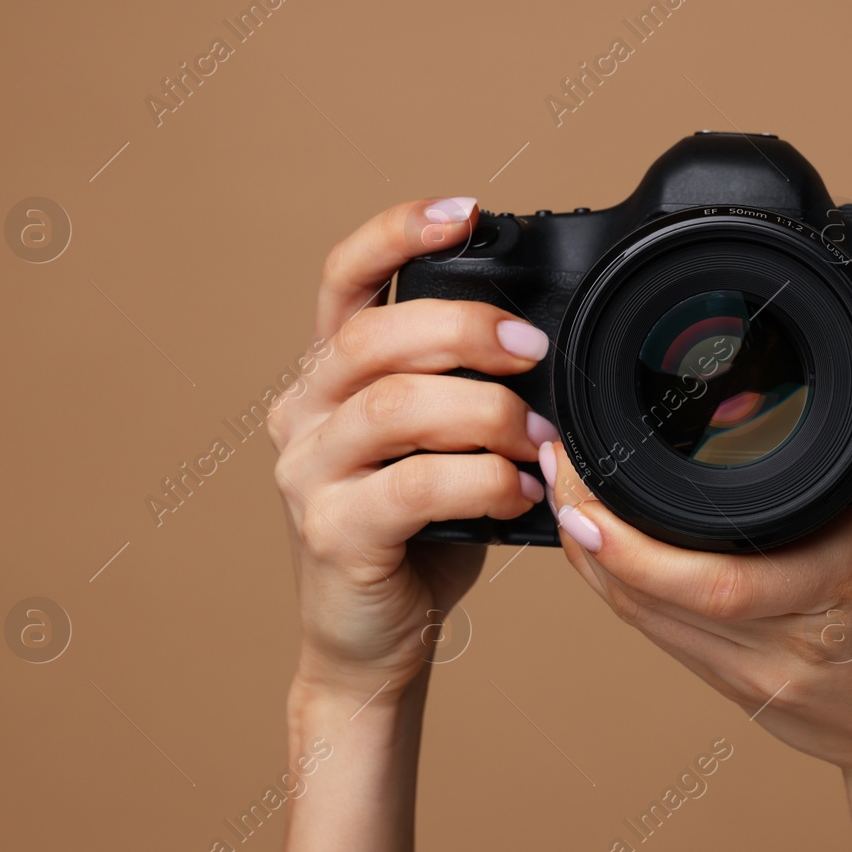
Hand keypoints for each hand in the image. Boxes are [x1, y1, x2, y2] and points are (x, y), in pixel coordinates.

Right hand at [268, 198, 557, 694]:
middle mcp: (304, 412)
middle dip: (468, 330)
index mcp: (328, 375)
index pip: (344, 278)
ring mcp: (308, 474)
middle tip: (534, 352)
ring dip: (486, 413)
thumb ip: (462, 389)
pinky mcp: (331, 533)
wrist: (371, 640)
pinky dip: (480, 480)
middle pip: (376, 335)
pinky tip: (517, 491)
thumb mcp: (437, 444)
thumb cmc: (416, 535)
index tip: (465, 211)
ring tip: (539, 442)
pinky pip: (412, 486)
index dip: (398, 232)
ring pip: (396, 406)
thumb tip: (547, 348)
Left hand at [540, 320, 851, 808]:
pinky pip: (653, 631)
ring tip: (561, 483)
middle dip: (587, 528)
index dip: (633, 541)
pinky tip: (594, 537)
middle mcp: (782, 636)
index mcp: (839, 584)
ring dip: (587, 553)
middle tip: (556, 457)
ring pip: (638, 614)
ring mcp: (747, 670)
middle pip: (652, 593)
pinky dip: (614, 582)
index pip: (719, 578)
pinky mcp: (729, 685)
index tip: (589, 478)